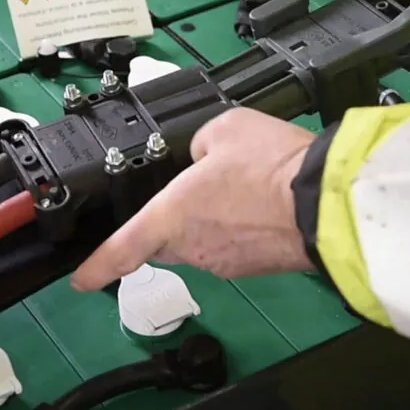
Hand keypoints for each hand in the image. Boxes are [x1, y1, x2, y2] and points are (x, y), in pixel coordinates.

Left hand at [70, 108, 314, 291]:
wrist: (328, 203)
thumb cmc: (271, 166)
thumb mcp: (223, 129)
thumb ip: (198, 144)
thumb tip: (202, 159)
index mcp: (170, 216)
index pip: (120, 250)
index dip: (96, 267)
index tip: (80, 279)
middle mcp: (191, 247)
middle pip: (163, 242)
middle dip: (167, 222)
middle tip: (190, 193)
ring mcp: (225, 262)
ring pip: (201, 243)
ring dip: (211, 221)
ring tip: (241, 189)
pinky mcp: (255, 268)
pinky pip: (234, 247)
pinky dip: (240, 229)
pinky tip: (261, 204)